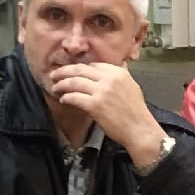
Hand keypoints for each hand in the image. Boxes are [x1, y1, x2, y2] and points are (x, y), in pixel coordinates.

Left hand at [44, 60, 167, 166]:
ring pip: (74, 82)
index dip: (79, 68)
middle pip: (80, 69)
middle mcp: (109, 79)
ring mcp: (101, 91)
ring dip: (62, 84)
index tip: (72, 71)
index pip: (93, 65)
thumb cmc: (136, 112)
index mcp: (118, 72)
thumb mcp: (131, 86)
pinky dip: (66, 97)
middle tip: (55, 74)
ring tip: (55, 87)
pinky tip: (63, 99)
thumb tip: (109, 70)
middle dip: (64, 71)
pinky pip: (74, 97)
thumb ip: (119, 76)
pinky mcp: (95, 105)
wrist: (139, 129)